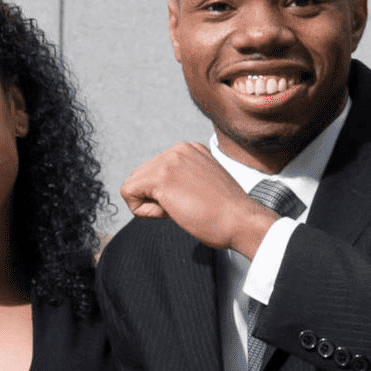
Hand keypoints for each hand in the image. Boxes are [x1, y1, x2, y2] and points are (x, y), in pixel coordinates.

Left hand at [120, 144, 278, 256]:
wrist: (241, 221)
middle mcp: (177, 149)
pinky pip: (129, 194)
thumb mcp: (202, 185)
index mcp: (189, 149)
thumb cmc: (226, 213)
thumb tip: (156, 191)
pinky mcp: (161, 178)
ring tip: (179, 209)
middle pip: (140, 176)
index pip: (155, 171)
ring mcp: (169, 161)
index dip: (164, 195)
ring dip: (149, 205)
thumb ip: (181, 180)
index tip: (191, 201)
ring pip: (132, 185)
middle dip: (154, 198)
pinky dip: (143, 211)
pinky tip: (169, 213)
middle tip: (183, 207)